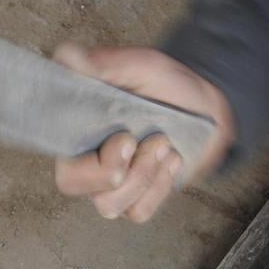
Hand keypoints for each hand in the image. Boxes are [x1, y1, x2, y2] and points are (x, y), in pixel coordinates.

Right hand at [52, 43, 234, 222]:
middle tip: (153, 141)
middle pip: (84, 193)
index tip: (126, 138)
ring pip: (112, 206)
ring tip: (165, 144)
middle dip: (122, 174)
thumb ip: (102, 63)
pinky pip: (139, 211)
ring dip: (145, 177)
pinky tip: (172, 159)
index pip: (66, 171)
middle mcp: (89, 165)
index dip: (91, 168)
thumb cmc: (165, 85)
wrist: (203, 105)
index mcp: (79, 135)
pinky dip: (159, 187)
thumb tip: (68, 58)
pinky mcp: (138, 197)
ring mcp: (113, 185)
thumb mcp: (138, 65)